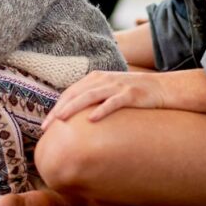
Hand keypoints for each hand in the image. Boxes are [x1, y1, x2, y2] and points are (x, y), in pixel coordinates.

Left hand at [41, 71, 165, 130]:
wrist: (160, 87)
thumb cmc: (131, 94)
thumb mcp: (108, 91)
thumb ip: (92, 98)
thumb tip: (73, 118)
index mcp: (94, 79)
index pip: (70, 93)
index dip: (56, 107)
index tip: (45, 124)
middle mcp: (102, 80)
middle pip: (75, 94)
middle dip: (59, 110)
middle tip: (46, 126)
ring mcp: (116, 86)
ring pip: (90, 96)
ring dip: (73, 108)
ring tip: (61, 120)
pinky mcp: (130, 94)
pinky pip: (113, 102)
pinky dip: (101, 110)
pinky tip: (92, 119)